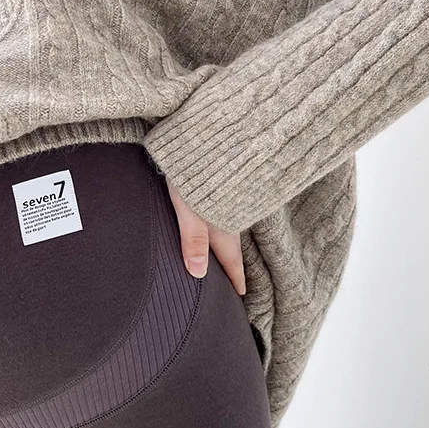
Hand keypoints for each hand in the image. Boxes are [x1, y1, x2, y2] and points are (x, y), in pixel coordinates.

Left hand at [165, 179, 245, 295]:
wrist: (201, 133)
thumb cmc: (189, 168)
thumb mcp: (187, 206)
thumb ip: (193, 238)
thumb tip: (198, 272)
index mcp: (222, 223)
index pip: (231, 258)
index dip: (235, 277)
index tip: (241, 293)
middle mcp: (229, 212)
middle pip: (233, 244)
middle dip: (235, 263)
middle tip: (238, 281)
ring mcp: (228, 198)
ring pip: (231, 226)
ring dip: (230, 243)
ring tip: (229, 256)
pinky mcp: (224, 184)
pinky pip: (229, 210)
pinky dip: (227, 223)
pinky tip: (222, 222)